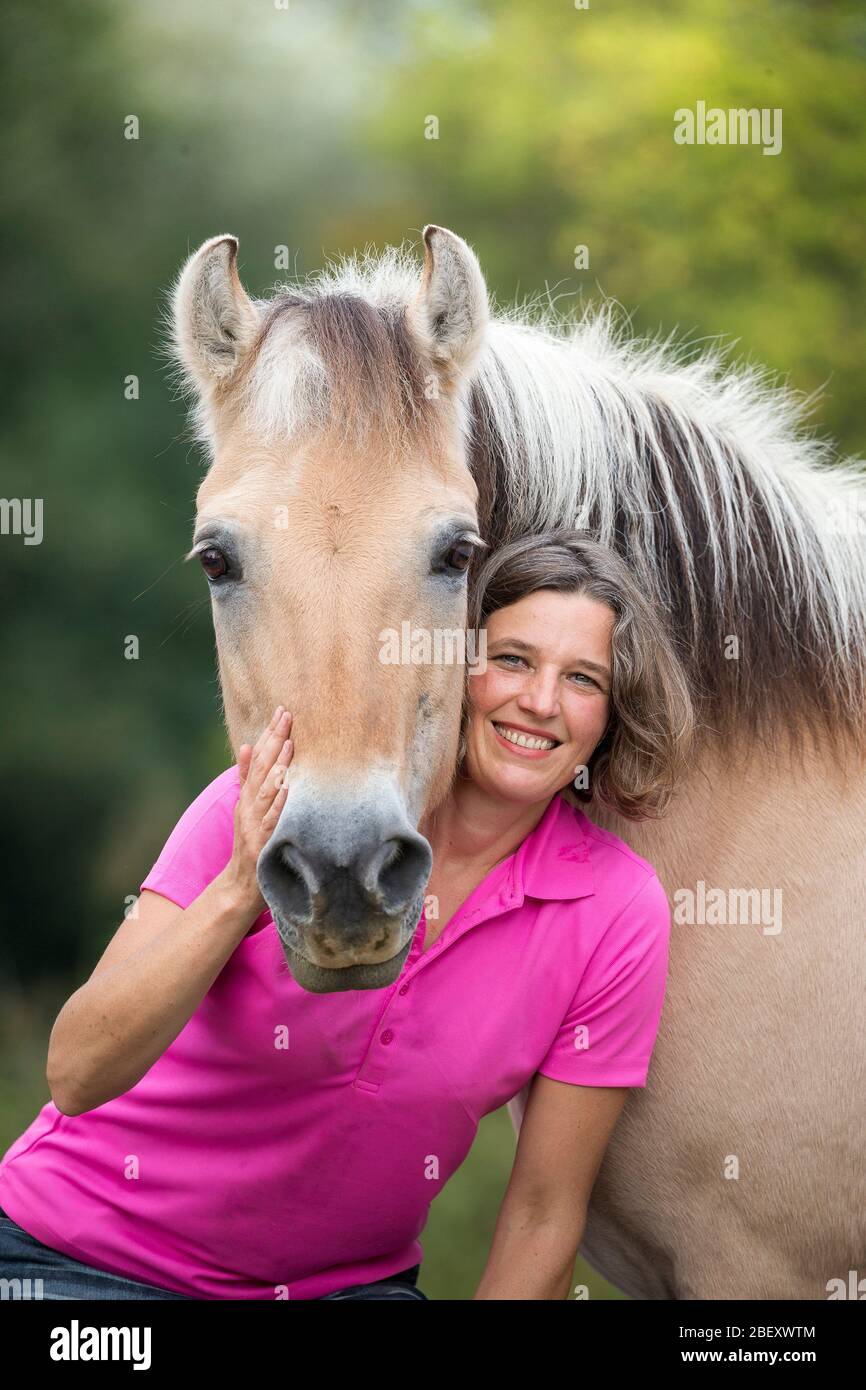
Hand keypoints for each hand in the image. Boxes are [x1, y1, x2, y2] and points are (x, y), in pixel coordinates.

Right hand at [222, 705, 293, 915]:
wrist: (240, 885)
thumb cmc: (250, 844)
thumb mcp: (246, 807)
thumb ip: (245, 778)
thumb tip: (244, 746)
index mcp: (247, 796)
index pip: (258, 758)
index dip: (269, 734)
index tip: (281, 711)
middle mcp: (248, 806)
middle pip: (261, 768)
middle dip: (274, 740)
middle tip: (287, 715)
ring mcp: (254, 824)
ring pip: (266, 790)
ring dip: (277, 766)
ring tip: (289, 743)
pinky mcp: (262, 842)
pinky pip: (272, 820)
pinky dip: (279, 803)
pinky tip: (289, 787)